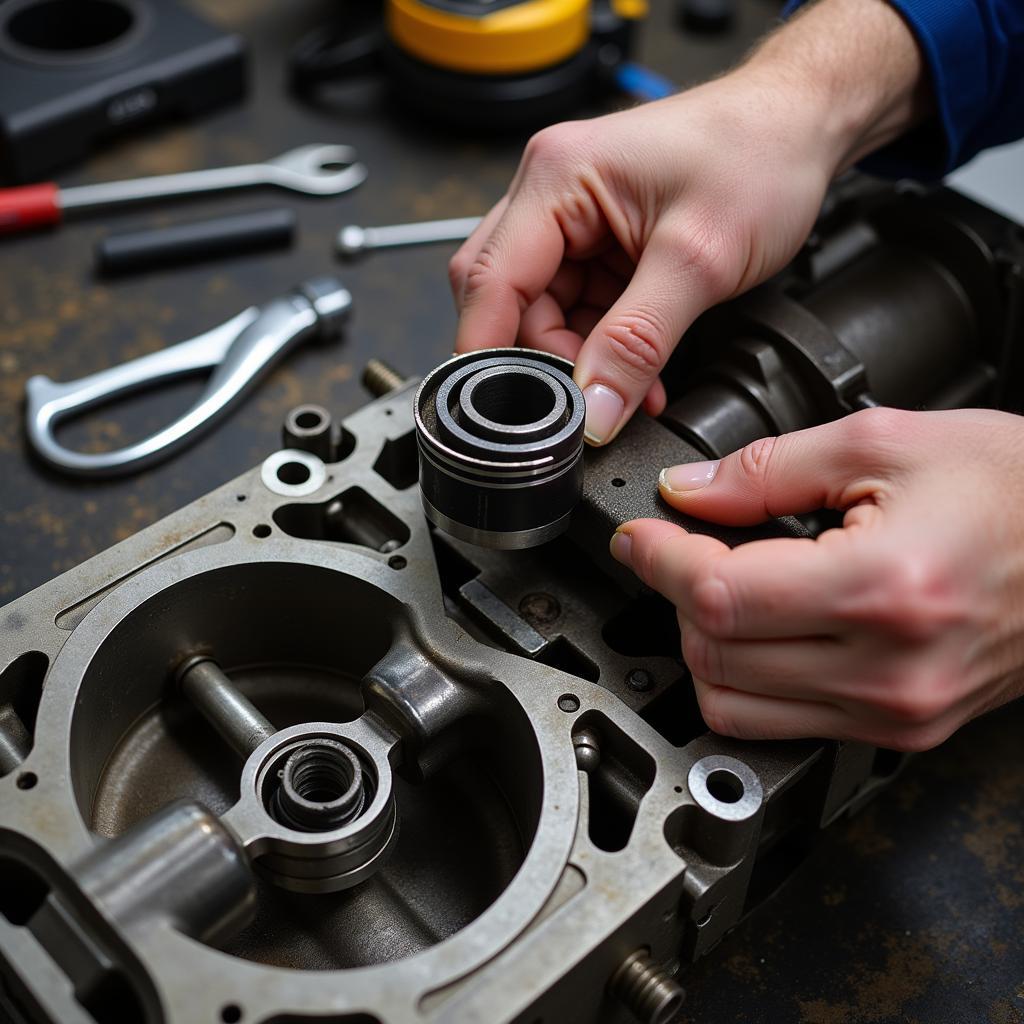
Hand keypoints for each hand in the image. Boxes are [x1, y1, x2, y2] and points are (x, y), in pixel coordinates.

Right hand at [448, 0, 927, 444]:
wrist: (802, 128)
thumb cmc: (760, 154)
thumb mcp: (698, 260)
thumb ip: (638, 342)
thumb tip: (593, 409)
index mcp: (557, 176)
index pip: (489, 279)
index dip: (488, 352)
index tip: (505, 411)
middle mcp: (551, 192)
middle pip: (507, 300)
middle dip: (544, 358)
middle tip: (589, 399)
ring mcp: (572, 218)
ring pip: (542, 312)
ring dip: (579, 358)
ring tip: (630, 387)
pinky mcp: (597, 241)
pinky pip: (577, 308)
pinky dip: (601, 346)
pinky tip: (635, 369)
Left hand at [610, 408, 1023, 750]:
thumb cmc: (1016, 488)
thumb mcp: (885, 444)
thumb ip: (766, 470)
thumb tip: (689, 493)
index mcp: (882, 588)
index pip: (718, 596)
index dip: (658, 560)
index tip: (640, 536)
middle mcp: (887, 670)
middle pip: (713, 654)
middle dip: (674, 596)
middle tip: (679, 548)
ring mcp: (894, 712)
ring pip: (732, 705)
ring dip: (703, 645)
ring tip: (720, 588)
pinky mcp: (899, 730)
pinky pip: (780, 725)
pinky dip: (747, 678)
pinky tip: (762, 629)